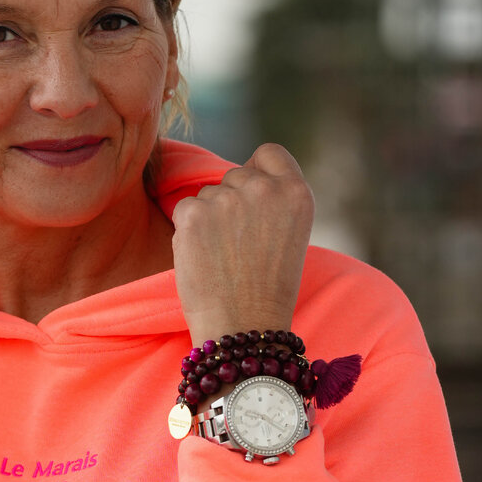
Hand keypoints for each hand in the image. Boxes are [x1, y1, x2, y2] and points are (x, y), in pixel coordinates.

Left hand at [171, 142, 314, 345]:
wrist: (243, 328)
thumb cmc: (267, 292)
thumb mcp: (289, 236)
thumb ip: (272, 202)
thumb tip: (241, 178)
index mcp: (296, 193)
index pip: (270, 153)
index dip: (257, 171)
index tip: (252, 197)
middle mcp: (264, 188)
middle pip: (235, 175)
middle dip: (231, 202)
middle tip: (237, 247)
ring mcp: (228, 198)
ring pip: (208, 194)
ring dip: (209, 218)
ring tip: (222, 259)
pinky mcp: (194, 213)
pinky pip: (184, 209)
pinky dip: (188, 232)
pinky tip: (203, 259)